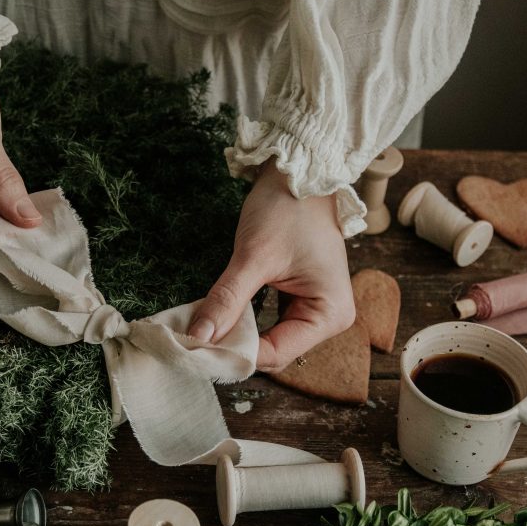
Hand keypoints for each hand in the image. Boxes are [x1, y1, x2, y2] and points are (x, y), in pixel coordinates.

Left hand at [188, 158, 354, 369]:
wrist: (300, 172)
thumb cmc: (289, 208)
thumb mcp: (253, 256)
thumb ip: (227, 300)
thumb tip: (199, 337)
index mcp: (331, 314)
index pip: (276, 353)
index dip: (236, 352)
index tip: (197, 347)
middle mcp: (330, 318)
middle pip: (274, 351)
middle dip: (236, 345)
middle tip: (195, 338)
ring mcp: (316, 309)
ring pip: (269, 339)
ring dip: (238, 334)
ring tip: (205, 327)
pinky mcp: (302, 299)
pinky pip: (270, 322)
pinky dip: (245, 321)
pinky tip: (222, 315)